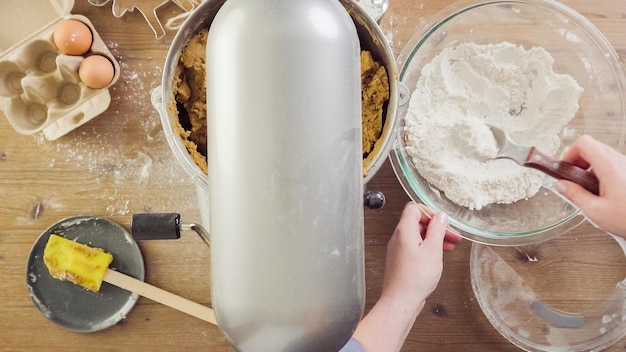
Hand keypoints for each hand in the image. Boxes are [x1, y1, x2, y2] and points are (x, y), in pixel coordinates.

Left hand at [351, 202, 459, 351]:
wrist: (401, 300)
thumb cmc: (415, 278)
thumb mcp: (433, 250)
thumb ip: (437, 230)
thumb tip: (440, 217)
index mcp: (404, 231)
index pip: (414, 209)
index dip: (430, 212)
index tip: (443, 222)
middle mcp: (398, 238)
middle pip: (417, 222)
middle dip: (436, 227)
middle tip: (453, 236)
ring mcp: (398, 250)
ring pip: (418, 236)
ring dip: (434, 238)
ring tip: (450, 246)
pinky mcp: (401, 261)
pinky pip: (415, 248)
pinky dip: (428, 248)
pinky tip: (438, 257)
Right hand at [555, 135, 625, 236]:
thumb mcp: (596, 211)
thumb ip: (574, 195)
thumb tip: (561, 186)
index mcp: (609, 166)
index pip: (583, 143)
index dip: (569, 153)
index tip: (565, 169)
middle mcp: (621, 161)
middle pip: (593, 146)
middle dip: (578, 160)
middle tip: (573, 177)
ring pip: (603, 155)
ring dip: (590, 167)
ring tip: (588, 187)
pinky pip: (613, 164)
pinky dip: (602, 172)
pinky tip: (602, 191)